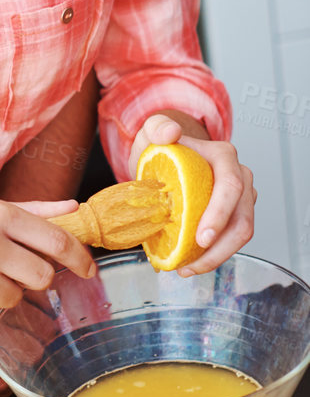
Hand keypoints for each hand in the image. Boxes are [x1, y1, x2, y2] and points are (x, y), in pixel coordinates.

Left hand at [130, 113, 254, 275]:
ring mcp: (242, 198)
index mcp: (224, 157)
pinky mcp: (235, 215)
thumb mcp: (153, 132)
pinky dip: (214, 255)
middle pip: (242, 218)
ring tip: (187, 269)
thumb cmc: (164, 146)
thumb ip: (157, 127)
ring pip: (241, 234)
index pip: (231, 187)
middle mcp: (241, 177)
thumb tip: (170, 133)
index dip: (219, 214)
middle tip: (192, 264)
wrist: (170, 156)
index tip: (200, 238)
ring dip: (217, 257)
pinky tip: (190, 264)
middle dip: (221, 247)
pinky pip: (231, 239)